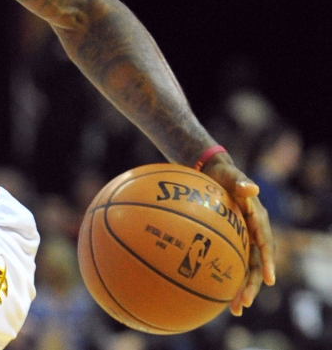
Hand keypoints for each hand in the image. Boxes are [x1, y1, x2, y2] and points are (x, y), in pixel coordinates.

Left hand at [200, 152, 275, 315]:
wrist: (212, 172)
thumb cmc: (223, 174)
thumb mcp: (231, 175)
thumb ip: (240, 182)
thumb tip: (251, 188)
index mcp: (258, 219)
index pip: (265, 244)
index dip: (268, 262)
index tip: (269, 280)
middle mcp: (253, 232)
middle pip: (256, 264)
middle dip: (251, 285)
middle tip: (242, 303)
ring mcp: (242, 238)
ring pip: (244, 268)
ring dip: (240, 288)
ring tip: (234, 309)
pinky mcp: (229, 241)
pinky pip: (229, 261)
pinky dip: (223, 276)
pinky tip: (213, 293)